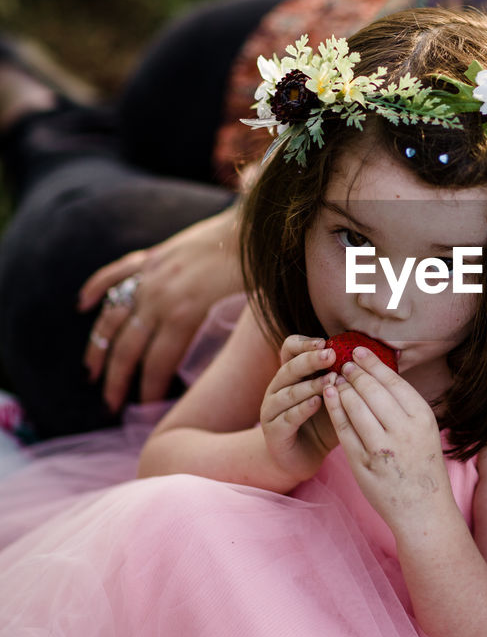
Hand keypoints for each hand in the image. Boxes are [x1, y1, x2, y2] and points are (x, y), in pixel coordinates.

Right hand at [79, 208, 243, 411]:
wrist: (248, 227)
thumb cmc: (254, 272)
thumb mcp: (243, 316)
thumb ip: (228, 343)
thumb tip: (227, 377)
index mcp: (183, 315)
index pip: (157, 364)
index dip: (149, 390)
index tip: (146, 409)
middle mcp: (158, 298)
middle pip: (127, 349)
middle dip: (117, 382)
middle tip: (111, 406)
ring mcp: (149, 277)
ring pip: (112, 318)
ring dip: (98, 348)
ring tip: (90, 372)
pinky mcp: (150, 258)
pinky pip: (113, 274)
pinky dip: (95, 289)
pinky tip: (82, 306)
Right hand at [260, 336, 338, 480]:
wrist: (301, 458)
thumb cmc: (323, 424)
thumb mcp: (337, 398)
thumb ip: (346, 380)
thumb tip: (375, 360)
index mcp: (291, 375)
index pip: (290, 349)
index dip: (304, 344)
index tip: (326, 342)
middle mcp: (278, 388)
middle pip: (289, 367)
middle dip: (310, 359)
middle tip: (331, 354)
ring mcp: (272, 410)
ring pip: (288, 392)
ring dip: (310, 385)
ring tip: (330, 380)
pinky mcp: (274, 431)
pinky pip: (287, 417)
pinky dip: (302, 409)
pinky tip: (317, 403)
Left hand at [322, 344, 449, 529]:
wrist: (423, 510)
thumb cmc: (422, 466)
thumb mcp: (425, 431)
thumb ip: (405, 405)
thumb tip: (382, 372)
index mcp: (422, 418)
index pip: (393, 381)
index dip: (373, 363)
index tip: (358, 350)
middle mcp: (403, 431)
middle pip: (371, 390)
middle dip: (354, 372)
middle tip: (343, 362)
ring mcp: (381, 448)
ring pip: (354, 406)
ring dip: (342, 388)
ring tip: (335, 377)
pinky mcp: (361, 463)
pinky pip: (343, 429)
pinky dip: (334, 409)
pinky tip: (329, 396)